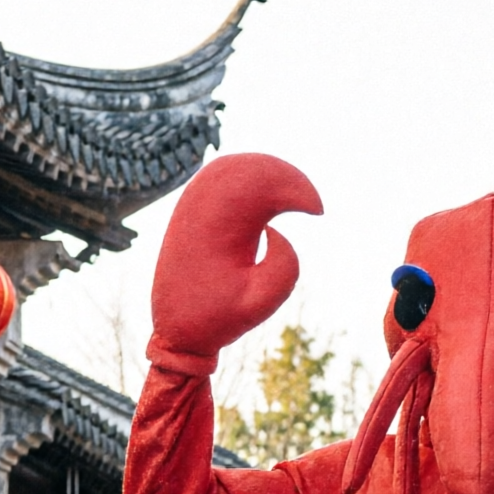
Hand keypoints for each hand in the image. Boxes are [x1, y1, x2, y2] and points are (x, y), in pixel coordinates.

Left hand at [150, 153, 322, 361]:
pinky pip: (223, 177)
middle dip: (288, 177)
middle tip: (311, 203)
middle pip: (250, 165)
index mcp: (218, 225)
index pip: (262, 182)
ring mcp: (193, 204)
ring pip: (235, 165)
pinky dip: (251, 179)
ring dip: (270, 174)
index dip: (298, 188)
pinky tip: (271, 197)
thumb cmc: (217, 318)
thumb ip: (285, 268)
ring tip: (296, 198)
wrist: (174, 328)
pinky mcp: (192, 210)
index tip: (318, 213)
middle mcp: (201, 206)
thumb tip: (275, 230)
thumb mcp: (260, 303)